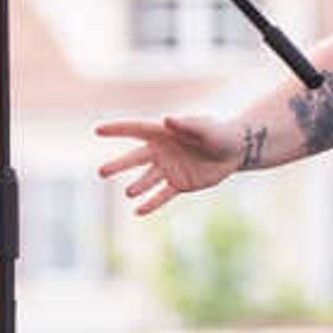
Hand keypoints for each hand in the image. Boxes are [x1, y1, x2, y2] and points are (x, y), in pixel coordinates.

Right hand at [95, 113, 243, 215]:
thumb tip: (166, 120)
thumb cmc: (219, 133)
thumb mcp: (205, 128)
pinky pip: (162, 195)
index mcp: (163, 133)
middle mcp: (161, 151)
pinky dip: (151, 203)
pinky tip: (138, 212)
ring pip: (147, 179)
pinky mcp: (179, 184)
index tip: (98, 130)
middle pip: (135, 158)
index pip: (136, 129)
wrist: (235, 150)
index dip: (117, 129)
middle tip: (101, 172)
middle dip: (119, 165)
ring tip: (129, 192)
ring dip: (138, 186)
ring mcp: (169, 169)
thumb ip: (187, 124)